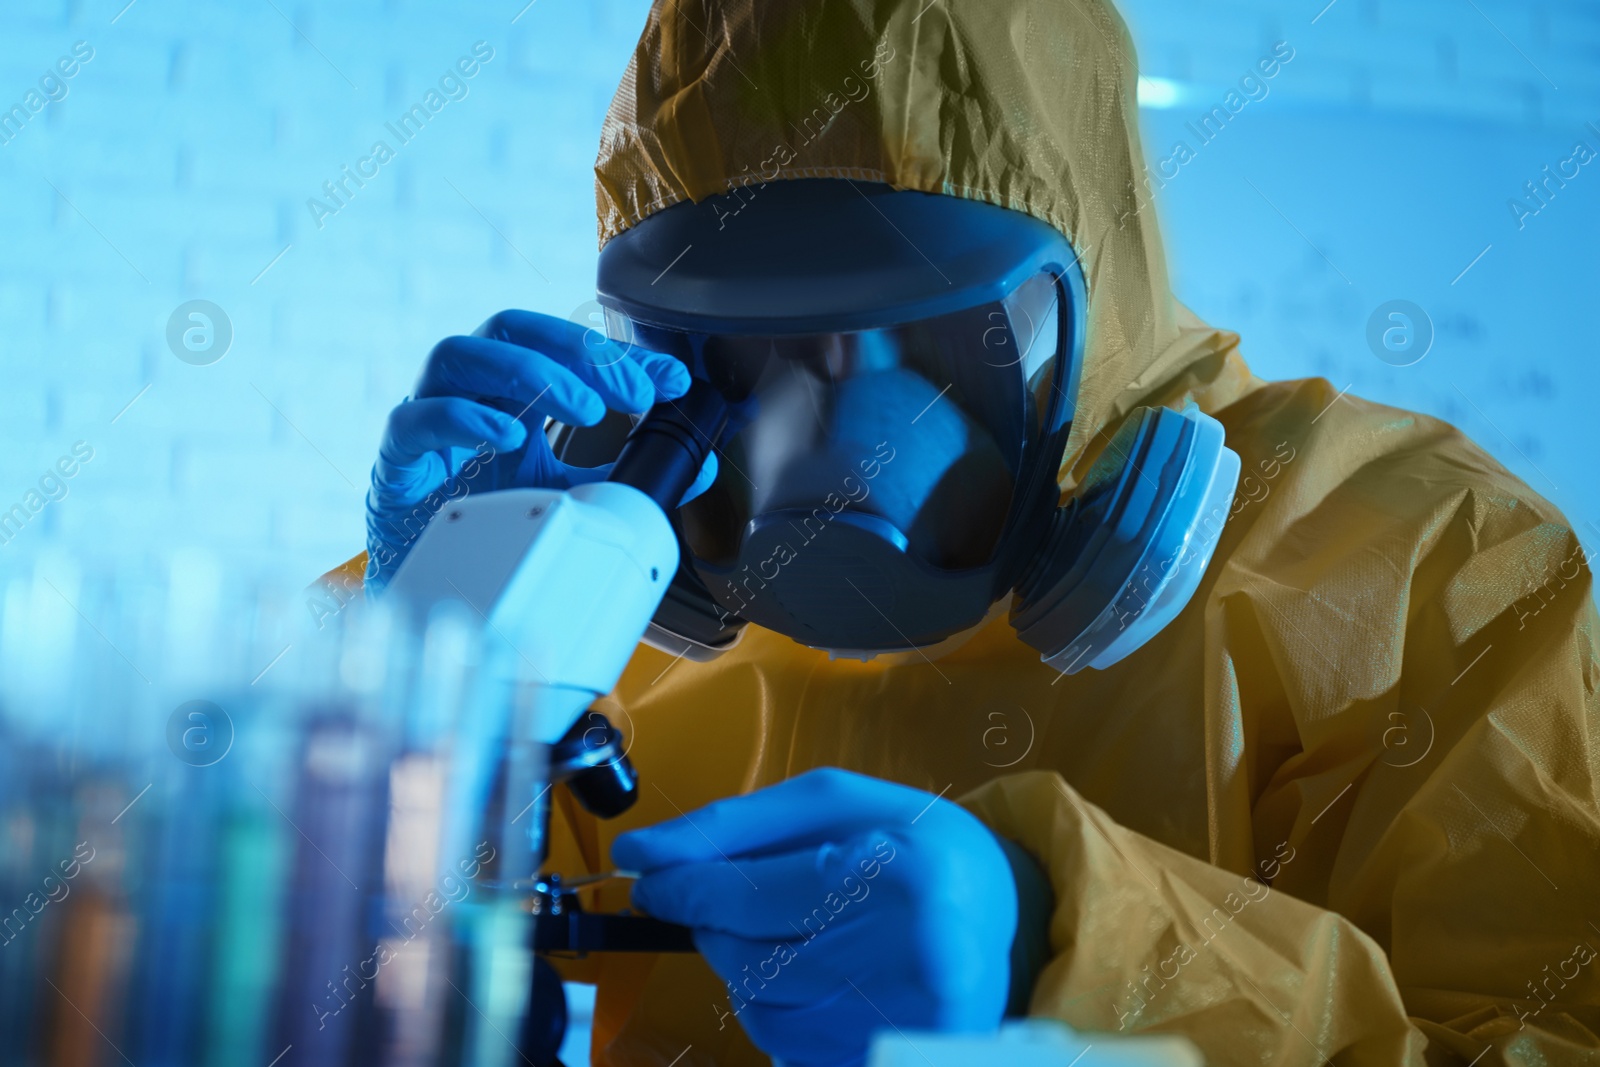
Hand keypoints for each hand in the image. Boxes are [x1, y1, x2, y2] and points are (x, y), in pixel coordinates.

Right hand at [364, 309, 713, 588]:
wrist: (430, 582)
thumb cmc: (490, 520)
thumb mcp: (570, 493)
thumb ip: (625, 476)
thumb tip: (696, 467)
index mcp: (510, 390)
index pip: (563, 348)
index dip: (618, 356)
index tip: (671, 379)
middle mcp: (468, 389)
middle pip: (513, 330)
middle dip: (579, 353)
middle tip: (632, 393)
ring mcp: (427, 415)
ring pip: (460, 354)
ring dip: (530, 372)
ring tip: (585, 410)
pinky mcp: (398, 457)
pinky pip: (417, 418)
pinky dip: (465, 418)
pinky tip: (511, 437)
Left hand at [612, 768, 1017, 1066]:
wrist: (1009, 915)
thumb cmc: (914, 845)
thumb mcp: (834, 804)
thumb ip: (735, 824)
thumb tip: (641, 856)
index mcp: (892, 870)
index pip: (748, 894)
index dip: (684, 889)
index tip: (648, 880)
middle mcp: (906, 954)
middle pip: (747, 960)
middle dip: (715, 928)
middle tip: (727, 900)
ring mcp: (906, 1020)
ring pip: (761, 1011)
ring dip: (746, 972)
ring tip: (789, 934)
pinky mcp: (896, 1056)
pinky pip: (792, 1048)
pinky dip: (781, 1010)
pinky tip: (818, 974)